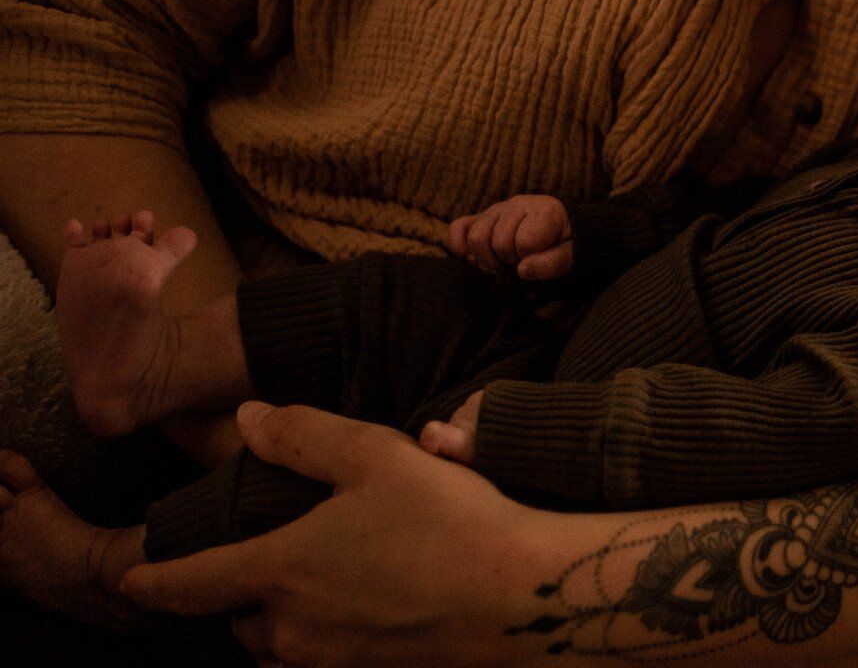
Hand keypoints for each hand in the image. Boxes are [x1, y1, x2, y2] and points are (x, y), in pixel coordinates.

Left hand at [120, 402, 543, 667]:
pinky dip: (326, 637)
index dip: (151, 582)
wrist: (524, 596)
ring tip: (316, 586)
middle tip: (263, 562)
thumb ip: (303, 435)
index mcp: (279, 571)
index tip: (129, 581)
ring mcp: (332, 662)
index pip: (187, 585)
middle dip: (239, 596)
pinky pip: (325, 660)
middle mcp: (292, 630)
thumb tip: (246, 418)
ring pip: (280, 647)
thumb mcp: (375, 456)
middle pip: (237, 622)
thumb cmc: (449, 521)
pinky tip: (366, 609)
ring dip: (282, 621)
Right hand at [448, 196, 571, 278]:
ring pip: (476, 237)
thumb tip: (522, 270)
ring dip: (489, 258)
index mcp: (544, 211)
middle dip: (510, 260)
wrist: (562, 228)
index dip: (531, 259)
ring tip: (505, 260)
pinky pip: (460, 226)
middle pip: (498, 242)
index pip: (524, 243)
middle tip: (522, 261)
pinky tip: (470, 258)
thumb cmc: (565, 244)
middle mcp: (519, 204)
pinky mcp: (482, 216)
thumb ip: (552, 263)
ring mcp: (498, 208)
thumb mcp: (570, 256)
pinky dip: (459, 244)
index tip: (540, 258)